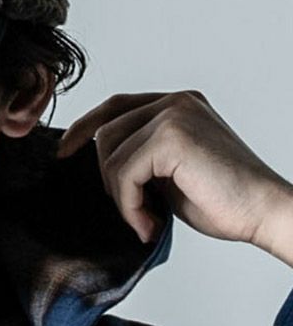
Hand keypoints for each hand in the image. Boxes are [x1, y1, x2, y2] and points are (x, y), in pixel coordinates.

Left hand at [55, 90, 292, 251]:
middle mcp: (175, 102)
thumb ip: (141, 158)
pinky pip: (123, 173)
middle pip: (106, 132)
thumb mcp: (169, 172)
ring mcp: (174, 114)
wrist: (263, 212)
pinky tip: (151, 224)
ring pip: (110, 155)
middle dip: (109, 179)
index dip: (84, 128)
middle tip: (137, 212)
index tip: (63, 153)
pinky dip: (130, 205)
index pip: (115, 106)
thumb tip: (100, 164)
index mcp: (177, 105)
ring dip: (122, 198)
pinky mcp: (171, 136)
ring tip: (148, 220)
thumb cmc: (224, 199)